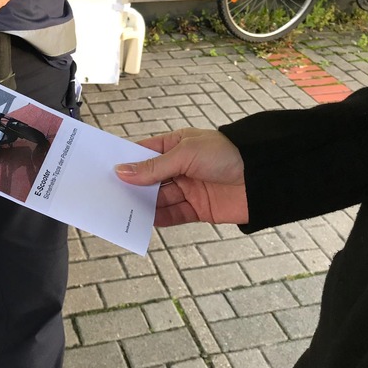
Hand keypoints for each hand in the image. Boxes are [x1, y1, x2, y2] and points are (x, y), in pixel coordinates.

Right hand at [115, 128, 248, 226]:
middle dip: (131, 186)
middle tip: (108, 194)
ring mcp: (188, 188)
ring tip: (121, 210)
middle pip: (148, 179)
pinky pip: (172, 215)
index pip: (144, 154)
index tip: (104, 170)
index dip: (126, 162)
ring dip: (142, 204)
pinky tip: (143, 221)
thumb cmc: (226, 154)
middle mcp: (179, 167)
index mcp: (175, 146)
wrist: (263, 177)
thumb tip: (122, 172)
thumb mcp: (185, 154)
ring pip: (158, 199)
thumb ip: (154, 167)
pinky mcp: (197, 209)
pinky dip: (158, 219)